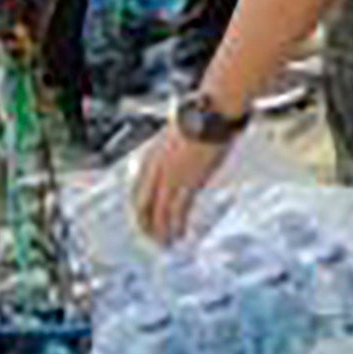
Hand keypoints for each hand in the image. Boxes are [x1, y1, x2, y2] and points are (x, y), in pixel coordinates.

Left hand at [125, 119, 231, 247]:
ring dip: (160, 230)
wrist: (214, 111)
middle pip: (143, 203)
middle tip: (150, 236)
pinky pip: (178, 210)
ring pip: (159, 211)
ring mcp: (172, 175)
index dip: (139, 206)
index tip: (143, 217)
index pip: (138, 188)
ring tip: (164, 242)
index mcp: (154, 154)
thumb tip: (185, 158)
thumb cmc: (205, 116)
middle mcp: (157, 166)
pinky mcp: (189, 181)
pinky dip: (176, 225)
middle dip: (145, 223)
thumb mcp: (182, 134)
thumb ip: (178, 150)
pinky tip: (178, 234)